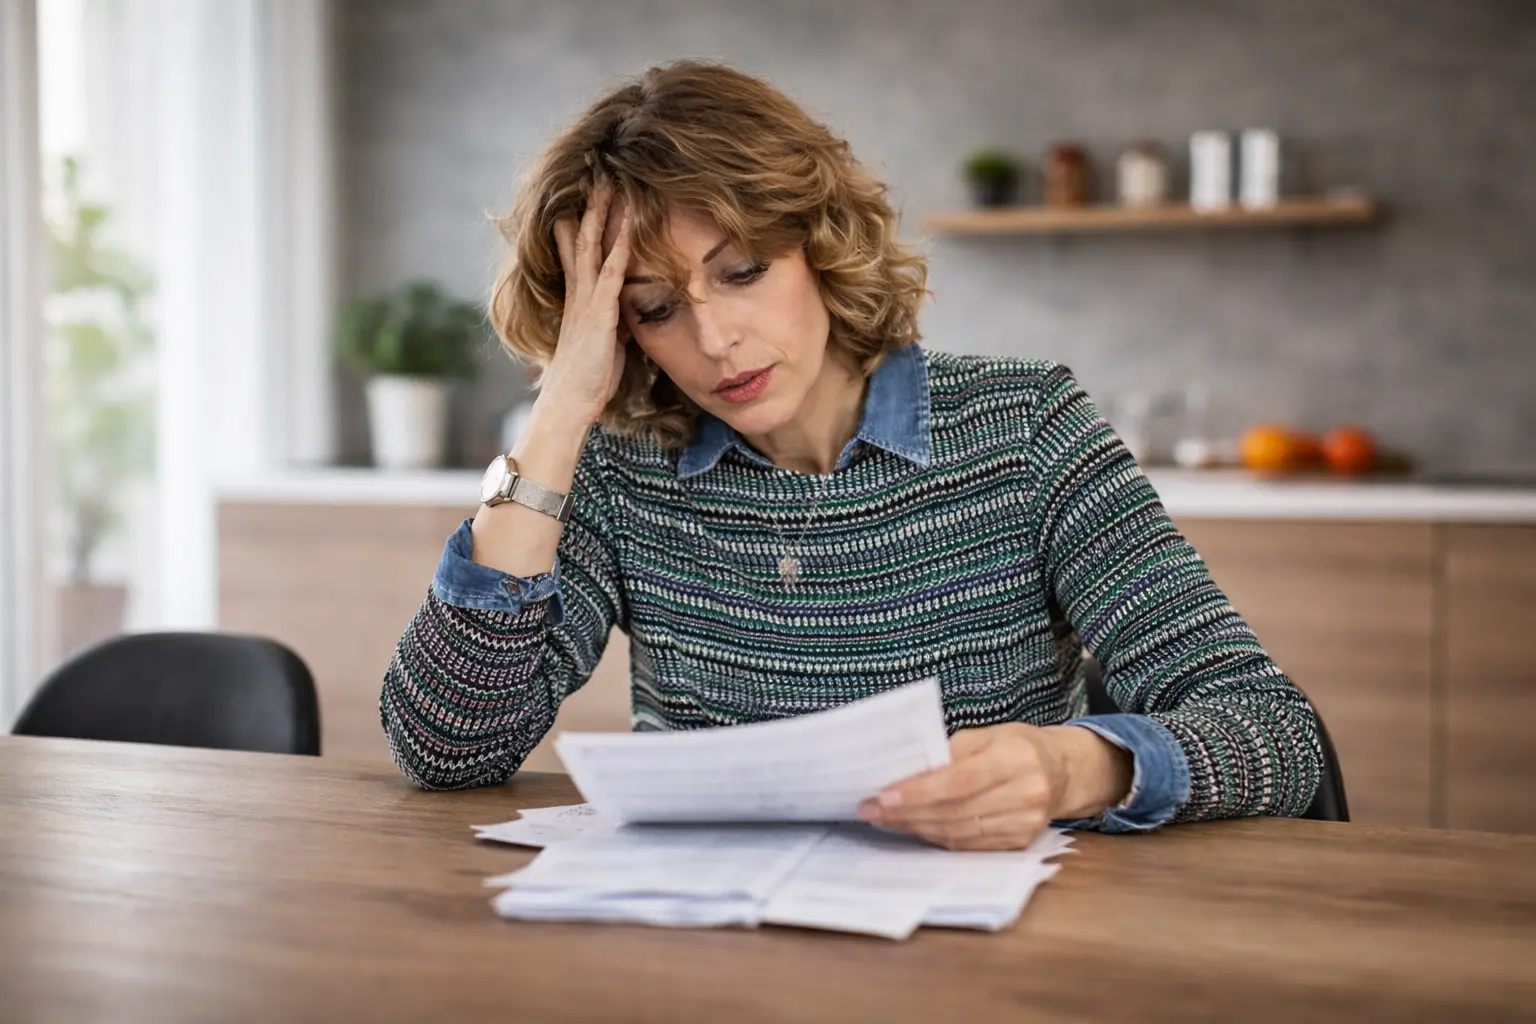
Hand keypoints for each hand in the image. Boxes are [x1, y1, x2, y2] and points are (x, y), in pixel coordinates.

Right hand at [539, 175, 633, 427]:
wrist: (568, 404)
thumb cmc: (586, 378)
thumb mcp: (604, 342)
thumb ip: (612, 321)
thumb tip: (626, 314)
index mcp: (578, 297)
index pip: (578, 249)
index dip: (584, 220)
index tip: (592, 193)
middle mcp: (578, 292)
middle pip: (582, 237)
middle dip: (592, 205)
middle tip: (599, 171)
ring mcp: (587, 300)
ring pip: (593, 245)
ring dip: (603, 213)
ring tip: (610, 182)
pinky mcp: (599, 313)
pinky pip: (611, 272)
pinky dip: (620, 245)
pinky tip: (629, 223)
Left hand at [857, 724, 1132, 850]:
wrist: (1063, 771)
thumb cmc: (1018, 746)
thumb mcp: (987, 734)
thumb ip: (949, 752)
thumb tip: (906, 773)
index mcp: (1016, 758)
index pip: (958, 780)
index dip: (917, 792)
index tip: (882, 796)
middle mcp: (1025, 794)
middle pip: (954, 811)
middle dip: (907, 812)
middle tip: (872, 810)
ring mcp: (1025, 823)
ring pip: (958, 832)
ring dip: (917, 827)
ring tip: (887, 819)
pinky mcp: (1020, 843)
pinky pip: (969, 845)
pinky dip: (937, 837)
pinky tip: (916, 827)